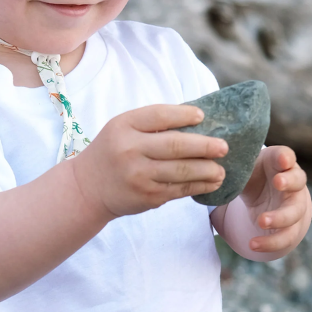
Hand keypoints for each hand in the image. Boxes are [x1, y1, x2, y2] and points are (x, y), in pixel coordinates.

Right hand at [71, 105, 227, 219]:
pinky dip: (199, 186)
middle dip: (204, 146)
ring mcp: (139, 175)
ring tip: (222, 169)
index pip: (160, 115)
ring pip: (182, 171)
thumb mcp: (122, 128)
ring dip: (207, 170)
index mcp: (124, 126)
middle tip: (224, 146)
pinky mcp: (147, 196)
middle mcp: (130, 149)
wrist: (87, 188)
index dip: (184, 115)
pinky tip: (211, 182)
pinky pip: (179, 190)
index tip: (202, 116)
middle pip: (176, 145)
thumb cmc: (112, 151)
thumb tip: (196, 119)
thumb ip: (151, 123)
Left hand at [238, 145, 309, 252]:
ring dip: (280, 217)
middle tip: (277, 182)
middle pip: (298, 182)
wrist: (264, 191)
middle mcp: (294, 183)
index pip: (287, 156)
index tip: (281, 160)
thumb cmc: (255, 171)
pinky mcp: (291, 227)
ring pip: (295, 213)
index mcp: (281, 163)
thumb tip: (217, 160)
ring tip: (261, 221)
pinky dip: (271, 242)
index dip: (285, 157)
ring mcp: (295, 205)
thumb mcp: (248, 163)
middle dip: (289, 182)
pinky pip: (286, 237)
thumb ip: (239, 162)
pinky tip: (253, 244)